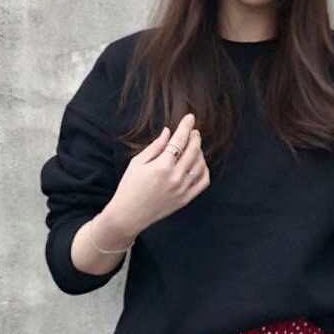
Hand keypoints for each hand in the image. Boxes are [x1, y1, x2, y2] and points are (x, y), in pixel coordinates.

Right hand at [100, 112, 209, 238]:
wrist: (129, 215)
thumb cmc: (129, 187)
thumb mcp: (137, 163)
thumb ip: (155, 147)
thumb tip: (168, 132)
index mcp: (161, 166)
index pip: (179, 141)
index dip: (186, 127)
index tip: (190, 117)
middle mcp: (175, 177)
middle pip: (193, 151)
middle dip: (195, 137)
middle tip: (194, 131)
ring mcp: (182, 189)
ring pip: (200, 165)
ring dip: (200, 152)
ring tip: (194, 147)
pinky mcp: (185, 199)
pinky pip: (203, 182)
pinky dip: (204, 170)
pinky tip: (199, 164)